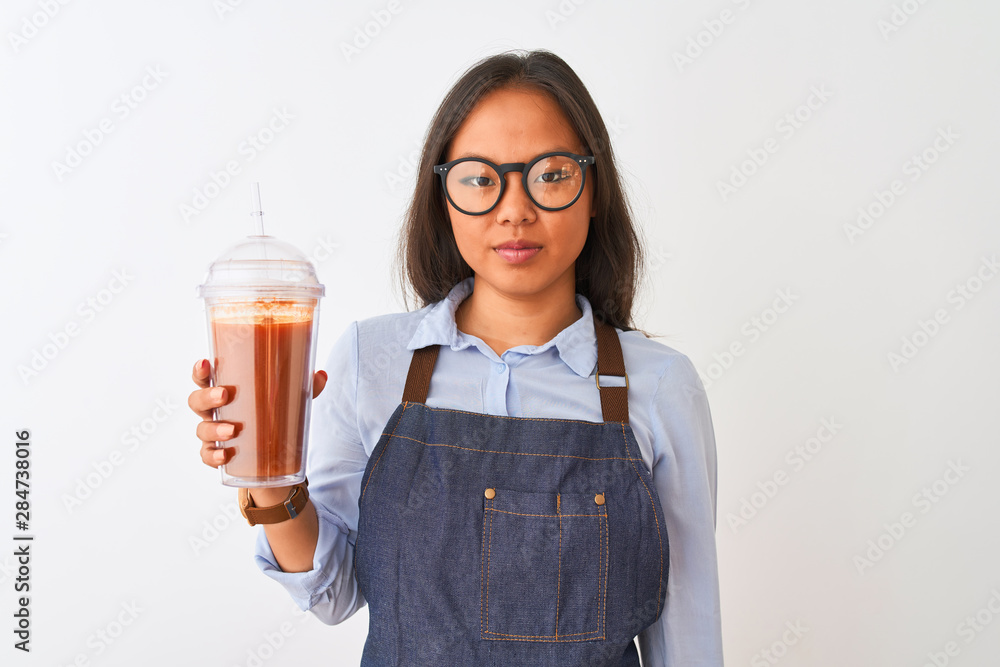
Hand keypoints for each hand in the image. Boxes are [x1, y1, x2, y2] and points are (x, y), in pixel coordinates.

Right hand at [188, 359, 327, 468]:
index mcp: (224, 390)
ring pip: (202, 429)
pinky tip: (226, 455)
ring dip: (214, 428)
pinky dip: (214, 456)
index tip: (207, 362)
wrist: (271, 456)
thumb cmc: (271, 415)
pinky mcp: (217, 456)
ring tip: (233, 430)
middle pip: (196, 401)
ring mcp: (213, 434)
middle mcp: (214, 411)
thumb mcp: (289, 399)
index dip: (200, 370)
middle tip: (224, 395)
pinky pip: (207, 456)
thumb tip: (321, 374)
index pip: (204, 377)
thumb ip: (304, 386)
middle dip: (207, 397)